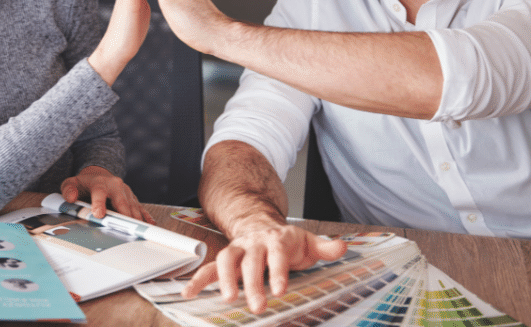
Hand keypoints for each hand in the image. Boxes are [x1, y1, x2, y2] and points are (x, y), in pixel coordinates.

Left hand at [59, 166, 154, 223]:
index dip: (99, 203)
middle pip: (122, 201)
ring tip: (137, 232)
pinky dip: (145, 216)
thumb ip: (68, 190)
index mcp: (100, 182)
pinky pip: (140, 208)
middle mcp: (116, 186)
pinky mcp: (132, 198)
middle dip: (123, 215)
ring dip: (135, 219)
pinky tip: (149, 225)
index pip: (99, 191)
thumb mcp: (72, 183)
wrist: (98, 175)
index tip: (98, 214)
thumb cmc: (85, 183)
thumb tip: (70, 197)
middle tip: (125, 228)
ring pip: (132, 206)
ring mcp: (126, 192)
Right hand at [182, 221, 348, 312]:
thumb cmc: (286, 241)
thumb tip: (341, 246)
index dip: (278, 271)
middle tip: (259, 305)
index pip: (277, 254)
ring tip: (230, 299)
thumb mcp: (308, 242)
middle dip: (253, 283)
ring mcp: (237, 249)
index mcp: (276, 239)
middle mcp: (254, 243)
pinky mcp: (225, 260)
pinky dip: (198, 279)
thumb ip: (324, 247)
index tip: (279, 290)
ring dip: (226, 279)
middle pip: (251, 260)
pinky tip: (188, 292)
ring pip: (226, 259)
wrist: (261, 225)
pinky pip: (208, 268)